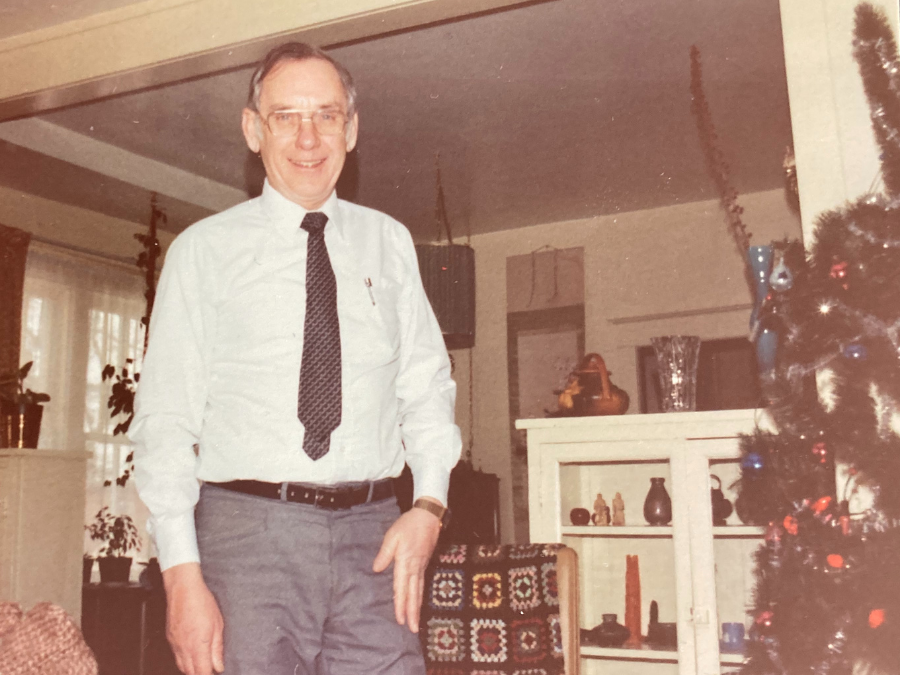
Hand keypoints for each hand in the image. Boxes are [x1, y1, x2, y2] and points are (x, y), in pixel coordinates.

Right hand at [162, 562, 224, 674]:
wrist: (183, 589)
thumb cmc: (202, 602)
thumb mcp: (218, 625)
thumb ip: (217, 649)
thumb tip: (219, 666)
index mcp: (198, 645)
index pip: (202, 673)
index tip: (214, 673)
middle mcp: (184, 648)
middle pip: (190, 673)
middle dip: (200, 673)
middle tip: (210, 668)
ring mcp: (175, 644)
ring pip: (181, 666)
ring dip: (192, 669)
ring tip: (202, 663)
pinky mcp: (170, 639)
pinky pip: (176, 656)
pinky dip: (184, 660)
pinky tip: (192, 653)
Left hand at [372, 499, 441, 632]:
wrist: (428, 516)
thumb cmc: (409, 524)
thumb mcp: (393, 535)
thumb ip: (385, 553)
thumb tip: (376, 569)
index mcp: (405, 562)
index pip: (401, 587)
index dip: (400, 604)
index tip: (400, 619)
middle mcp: (415, 567)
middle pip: (413, 594)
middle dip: (412, 612)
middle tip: (413, 629)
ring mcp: (421, 566)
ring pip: (419, 591)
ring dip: (417, 608)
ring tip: (416, 623)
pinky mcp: (424, 564)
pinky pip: (422, 584)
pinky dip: (419, 597)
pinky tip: (417, 603)